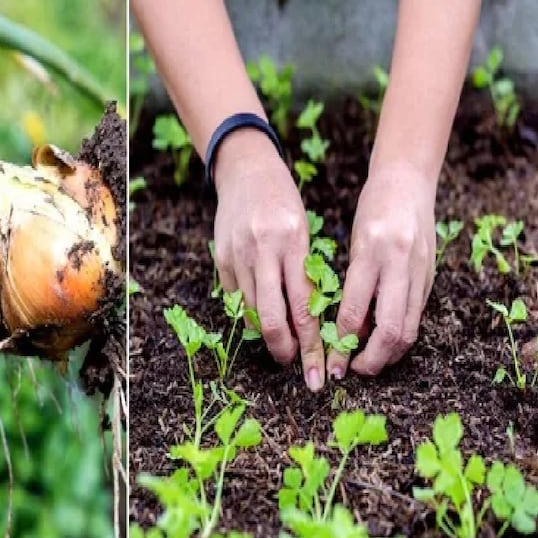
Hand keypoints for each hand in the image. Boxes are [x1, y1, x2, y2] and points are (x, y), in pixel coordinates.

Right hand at [213, 129, 325, 390]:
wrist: (245, 171)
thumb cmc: (283, 202)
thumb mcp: (303, 231)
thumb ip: (304, 272)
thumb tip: (310, 321)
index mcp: (292, 242)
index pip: (304, 304)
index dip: (310, 340)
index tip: (317, 366)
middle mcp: (262, 250)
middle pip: (272, 315)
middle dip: (285, 348)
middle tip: (294, 366)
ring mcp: (237, 255)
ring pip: (250, 310)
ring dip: (266, 334)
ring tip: (279, 347)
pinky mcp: (220, 258)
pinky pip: (234, 297)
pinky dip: (247, 313)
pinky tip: (259, 320)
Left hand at [327, 162, 435, 377]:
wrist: (408, 181)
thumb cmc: (371, 211)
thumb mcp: (352, 244)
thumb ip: (351, 284)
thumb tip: (344, 331)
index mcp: (370, 252)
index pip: (354, 311)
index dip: (342, 344)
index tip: (332, 363)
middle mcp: (398, 263)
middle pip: (389, 329)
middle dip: (371, 359)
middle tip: (353, 372)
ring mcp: (420, 271)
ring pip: (409, 328)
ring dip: (389, 354)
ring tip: (369, 364)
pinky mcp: (431, 276)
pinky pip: (416, 316)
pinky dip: (401, 335)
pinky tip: (385, 343)